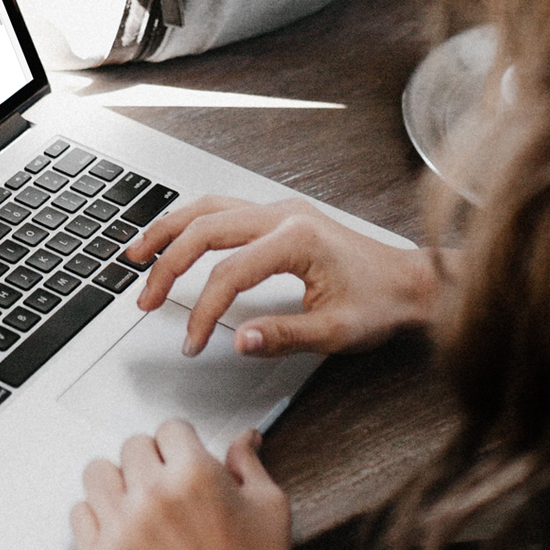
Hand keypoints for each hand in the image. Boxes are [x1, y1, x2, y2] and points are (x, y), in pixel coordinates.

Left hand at [71, 420, 320, 549]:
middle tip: (167, 485)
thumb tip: (244, 437)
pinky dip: (96, 516)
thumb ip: (247, 463)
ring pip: (97, 473)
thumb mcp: (268, 505)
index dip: (182, 444)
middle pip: (132, 447)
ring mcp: (123, 530)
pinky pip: (79, 515)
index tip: (184, 459)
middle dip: (152, 461)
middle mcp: (153, 496)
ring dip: (118, 482)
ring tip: (137, 501)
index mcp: (194, 474)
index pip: (169, 428)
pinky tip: (119, 527)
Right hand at [126, 195, 446, 359]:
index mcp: (297, 239)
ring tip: (137, 254)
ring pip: (208, 208)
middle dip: (167, 265)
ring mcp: (280, 210)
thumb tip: (239, 340)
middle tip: (145, 299)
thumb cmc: (382, 303)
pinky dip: (191, 223)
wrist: (412, 282)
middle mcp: (283, 215)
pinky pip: (223, 208)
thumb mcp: (336, 332)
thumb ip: (283, 335)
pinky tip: (174, 237)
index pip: (228, 273)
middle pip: (205, 229)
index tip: (192, 342)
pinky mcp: (280, 215)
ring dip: (169, 230)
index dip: (203, 311)